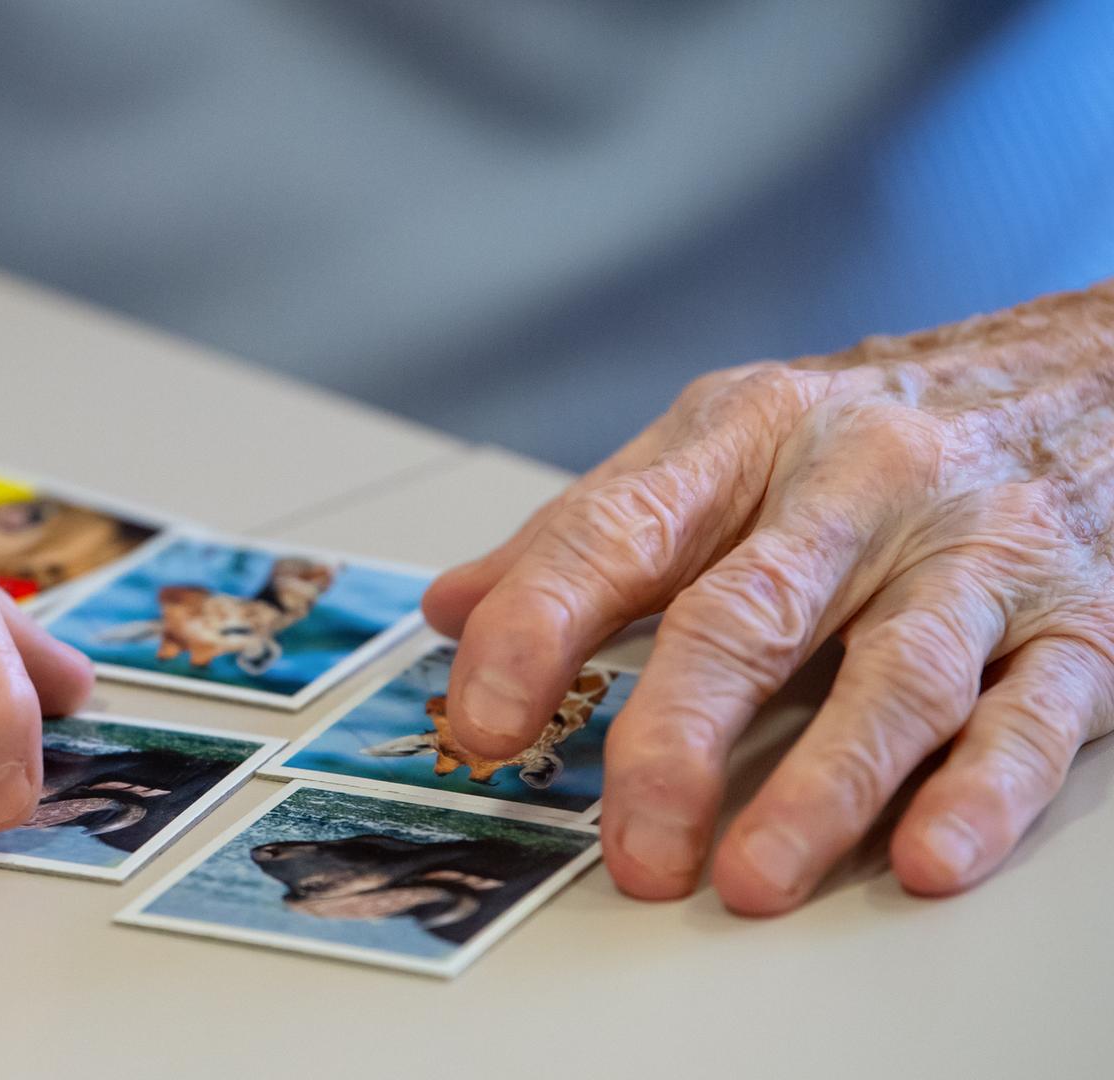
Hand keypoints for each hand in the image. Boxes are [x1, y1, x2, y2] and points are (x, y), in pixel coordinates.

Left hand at [422, 289, 1113, 912]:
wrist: (1088, 372)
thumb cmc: (873, 428)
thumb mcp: (718, 445)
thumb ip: (586, 533)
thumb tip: (451, 610)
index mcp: (746, 437)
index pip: (618, 531)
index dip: (538, 626)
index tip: (480, 719)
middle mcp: (860, 485)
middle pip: (750, 614)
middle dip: (678, 735)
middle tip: (631, 841)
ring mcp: (975, 553)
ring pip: (895, 675)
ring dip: (822, 787)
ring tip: (752, 878)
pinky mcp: (1082, 623)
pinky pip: (1030, 714)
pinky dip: (979, 792)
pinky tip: (926, 856)